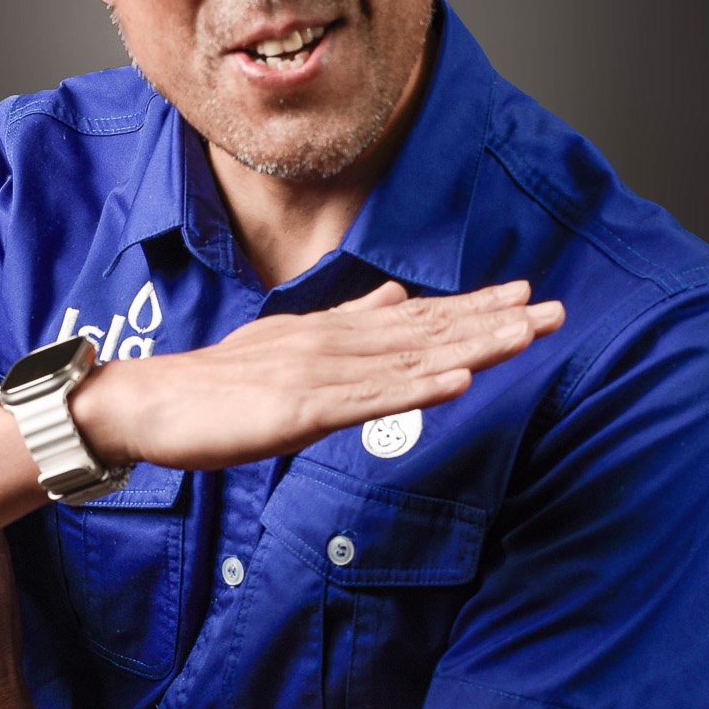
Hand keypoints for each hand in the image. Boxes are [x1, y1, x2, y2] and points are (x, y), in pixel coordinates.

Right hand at [71, 278, 565, 471]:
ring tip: (525, 337)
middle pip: (427, 332)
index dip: (473, 308)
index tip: (526, 297)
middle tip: (555, 310)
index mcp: (334, 334)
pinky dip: (417, 390)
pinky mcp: (303, 411)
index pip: (417, 319)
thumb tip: (393, 297)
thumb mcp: (288, 346)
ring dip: (471, 348)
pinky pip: (371, 402)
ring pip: (411, 360)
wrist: (153, 403)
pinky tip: (458, 382)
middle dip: (494, 321)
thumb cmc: (218, 383)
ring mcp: (321, 375)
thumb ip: (345, 324)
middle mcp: (336, 345)